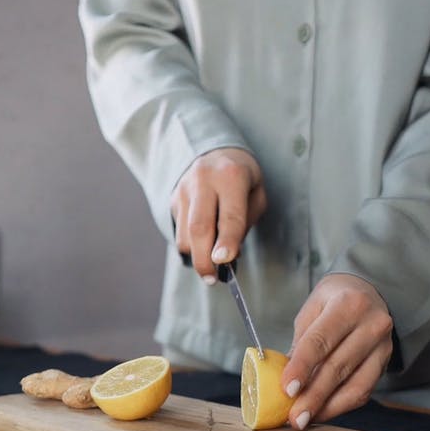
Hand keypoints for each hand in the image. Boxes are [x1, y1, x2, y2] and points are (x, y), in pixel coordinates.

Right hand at [170, 148, 265, 280]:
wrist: (215, 152)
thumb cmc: (242, 179)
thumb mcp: (256, 195)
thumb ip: (244, 223)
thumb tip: (226, 257)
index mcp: (231, 175)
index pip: (229, 215)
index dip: (227, 241)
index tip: (224, 262)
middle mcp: (203, 179)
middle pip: (199, 228)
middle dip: (205, 259)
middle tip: (212, 279)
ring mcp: (184, 189)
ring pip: (185, 236)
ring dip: (197, 256)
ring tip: (212, 263)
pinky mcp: (173, 199)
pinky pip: (180, 232)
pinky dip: (192, 246)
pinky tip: (204, 243)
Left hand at [281, 274, 393, 426]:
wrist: (369, 292)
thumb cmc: (334, 301)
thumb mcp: (313, 309)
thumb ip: (301, 342)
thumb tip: (283, 379)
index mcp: (348, 304)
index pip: (321, 340)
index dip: (302, 367)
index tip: (287, 390)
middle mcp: (372, 324)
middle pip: (338, 367)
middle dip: (314, 396)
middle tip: (294, 417)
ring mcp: (383, 346)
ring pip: (355, 385)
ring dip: (327, 407)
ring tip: (305, 419)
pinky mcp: (384, 363)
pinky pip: (363, 391)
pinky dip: (341, 405)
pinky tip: (322, 412)